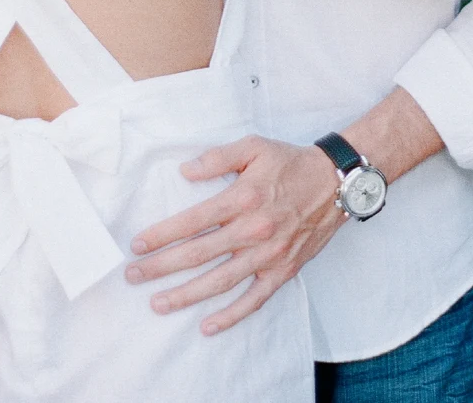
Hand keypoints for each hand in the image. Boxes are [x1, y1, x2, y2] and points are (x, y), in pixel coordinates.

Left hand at [127, 136, 344, 335]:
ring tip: (158, 304)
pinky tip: (207, 325)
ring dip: (187, 295)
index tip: (138, 246)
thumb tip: (185, 171)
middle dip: (162, 267)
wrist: (338, 181)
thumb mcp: (255, 146)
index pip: (193, 221)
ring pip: (220, 280)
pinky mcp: (284, 269)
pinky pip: (255, 298)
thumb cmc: (292, 163)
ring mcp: (269, 253)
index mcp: (243, 198)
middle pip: (199, 254)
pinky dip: (232, 315)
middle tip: (133, 276)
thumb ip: (218, 157)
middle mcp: (254, 229)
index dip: (162, 235)